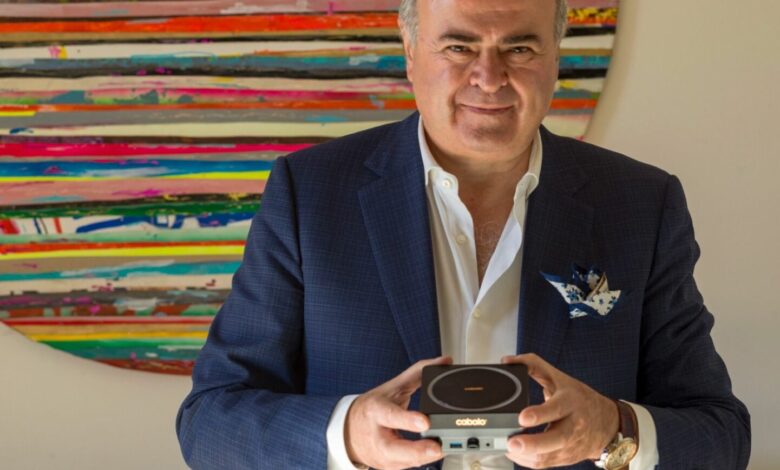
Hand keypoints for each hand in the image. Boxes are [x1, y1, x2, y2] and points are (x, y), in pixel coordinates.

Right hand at [345, 356, 451, 469]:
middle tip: (437, 447)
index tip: (425, 421)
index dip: (407, 420)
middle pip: (394, 448)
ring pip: (402, 462)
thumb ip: (418, 373)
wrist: (350, 431)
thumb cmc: (372, 409)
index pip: (390, 415)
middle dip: (417, 450)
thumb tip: (444, 362)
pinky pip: (406, 466)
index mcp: (376, 411)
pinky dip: (421, 460)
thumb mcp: (392, 387)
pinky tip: (434, 454)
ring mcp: (381, 455)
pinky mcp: (388, 466)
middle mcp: (376, 435)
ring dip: (423, 458)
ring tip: (443, 449)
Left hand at [501, 353, 618, 468]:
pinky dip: (527, 461)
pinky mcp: (565, 458)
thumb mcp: (559, 378)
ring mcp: (570, 445)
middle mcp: (573, 425)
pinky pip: (545, 464)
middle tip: (512, 442)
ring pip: (549, 456)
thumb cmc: (580, 399)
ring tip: (508, 449)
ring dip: (526, 456)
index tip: (522, 417)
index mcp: (571, 402)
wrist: (606, 424)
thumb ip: (533, 365)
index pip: (556, 408)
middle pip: (556, 439)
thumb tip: (507, 361)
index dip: (539, 414)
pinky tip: (515, 454)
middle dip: (532, 444)